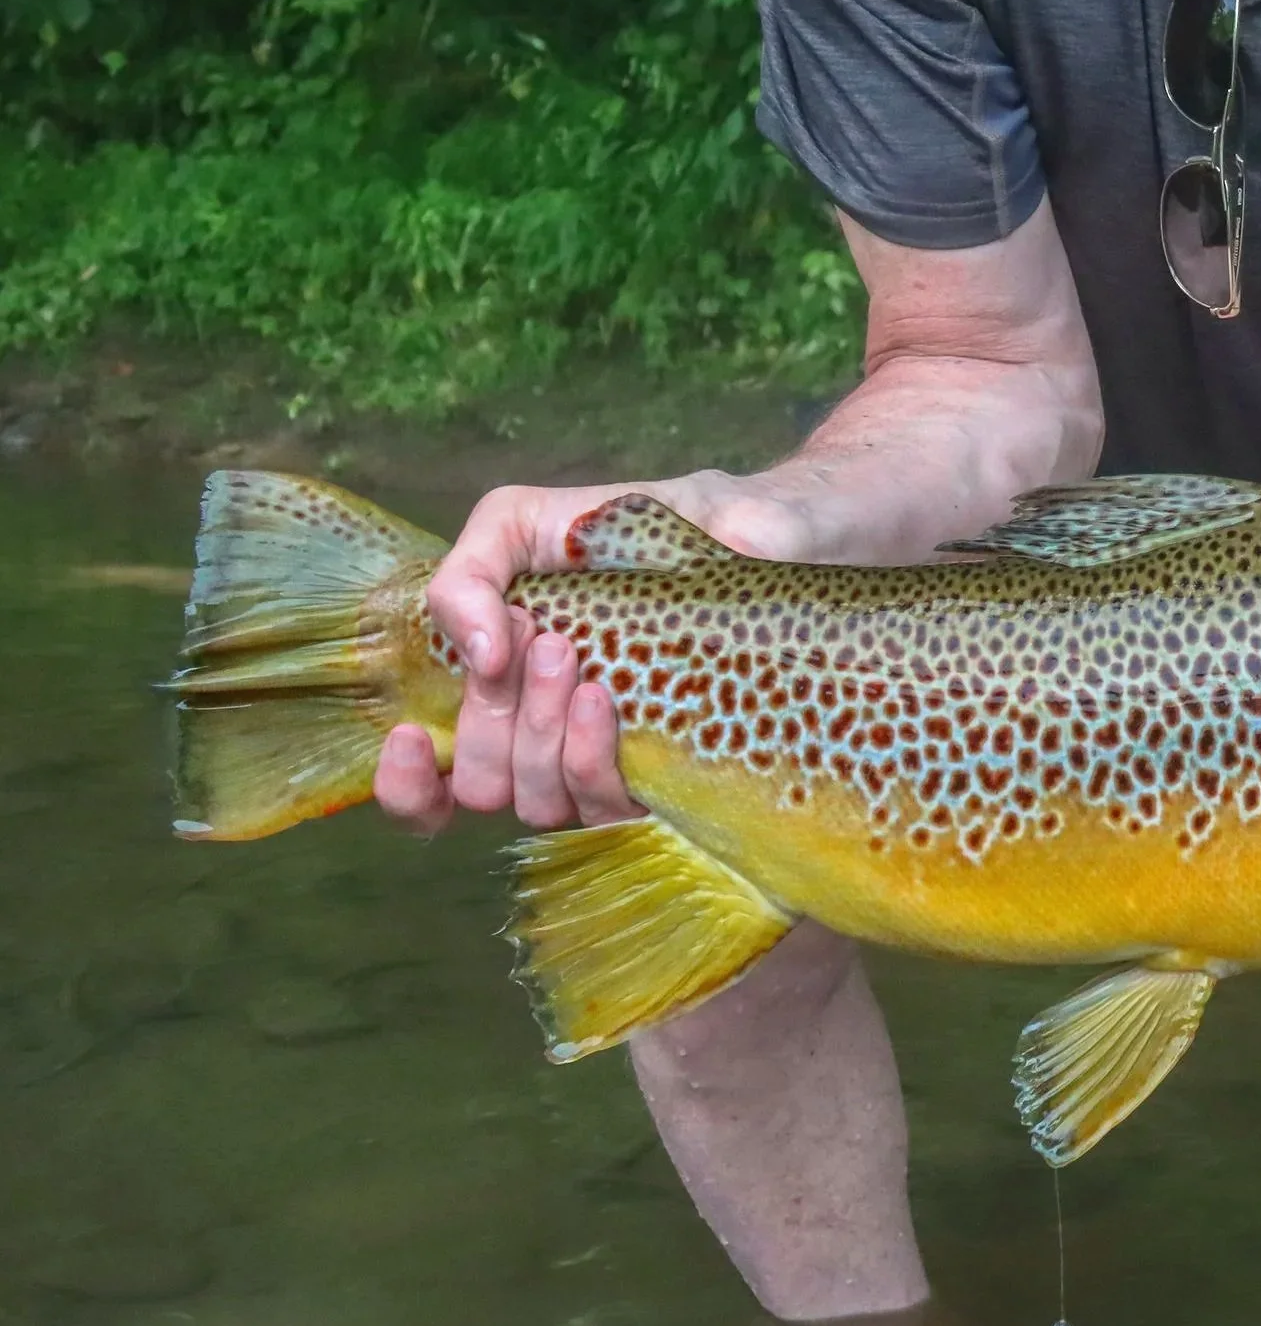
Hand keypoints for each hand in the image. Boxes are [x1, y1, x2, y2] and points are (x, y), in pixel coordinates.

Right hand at [372, 470, 823, 836]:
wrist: (787, 526)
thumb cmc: (661, 520)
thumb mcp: (542, 517)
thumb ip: (477, 566)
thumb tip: (476, 652)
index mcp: (509, 692)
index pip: (428, 789)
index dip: (408, 787)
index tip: (413, 736)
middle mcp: (554, 740)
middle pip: (482, 790)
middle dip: (499, 727)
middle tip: (549, 645)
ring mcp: (616, 760)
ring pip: (540, 804)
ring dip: (546, 741)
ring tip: (583, 665)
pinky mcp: (676, 775)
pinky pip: (612, 808)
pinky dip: (595, 762)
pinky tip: (608, 704)